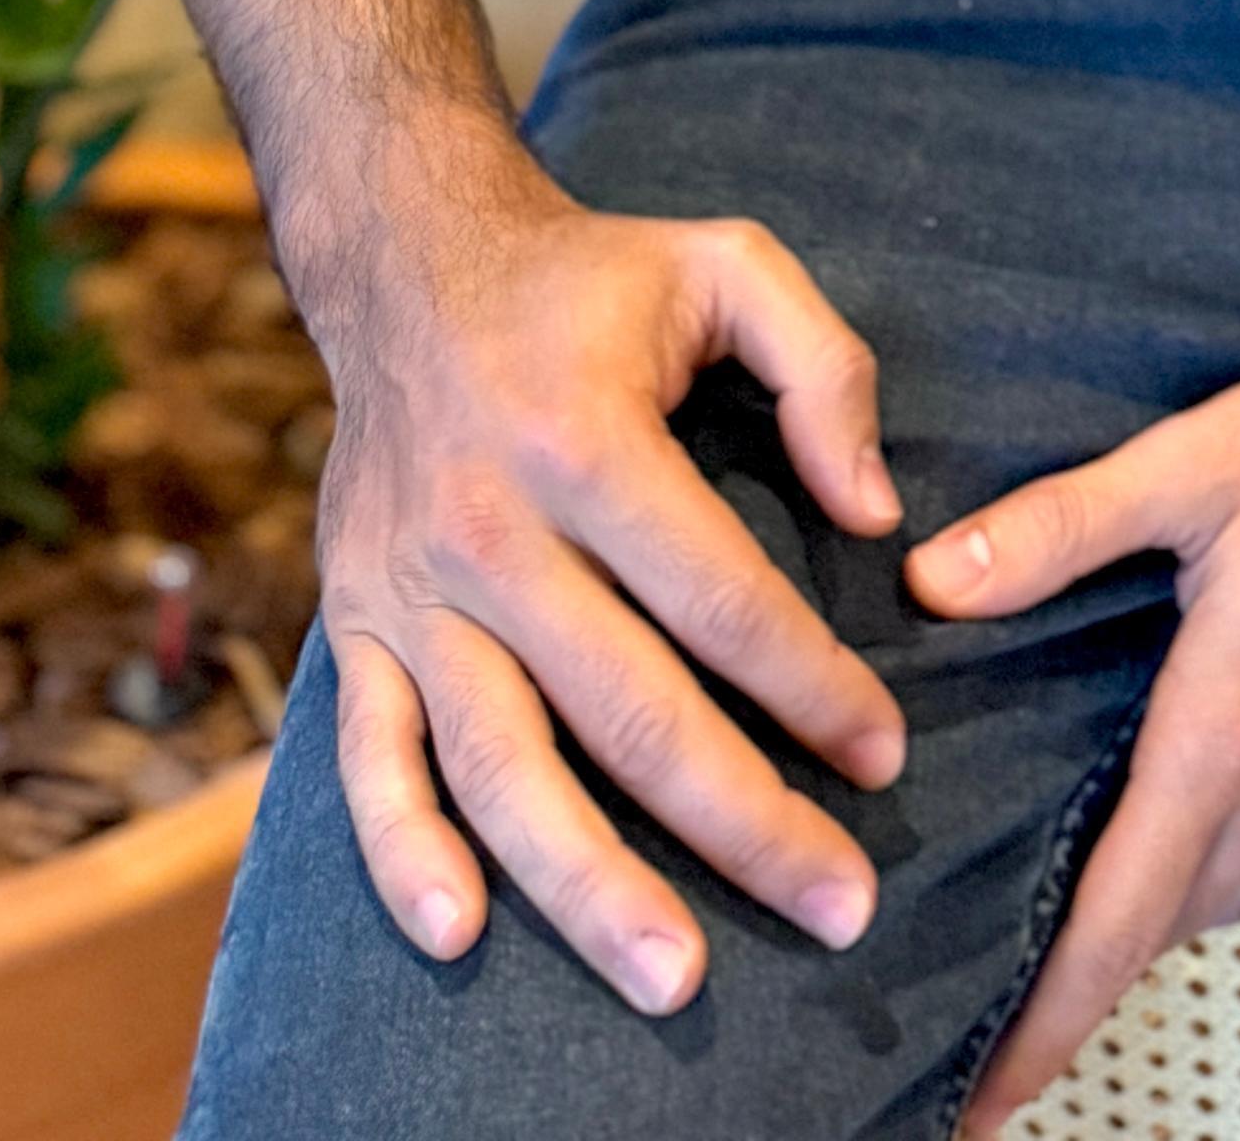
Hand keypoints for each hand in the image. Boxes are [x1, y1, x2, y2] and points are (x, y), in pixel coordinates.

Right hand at [294, 131, 909, 1012]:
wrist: (406, 262)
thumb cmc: (594, 277)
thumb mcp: (730, 265)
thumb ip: (826, 370)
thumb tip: (878, 518)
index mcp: (590, 439)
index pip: (722, 600)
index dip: (814, 686)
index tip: (884, 756)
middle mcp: (493, 528)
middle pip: (631, 710)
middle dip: (744, 823)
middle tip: (841, 907)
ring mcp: (413, 590)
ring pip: (503, 765)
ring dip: (590, 884)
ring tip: (678, 978)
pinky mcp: (354, 626)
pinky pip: (370, 762)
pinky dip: (404, 854)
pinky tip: (462, 934)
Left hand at [911, 311, 1239, 1129]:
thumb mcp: (1189, 462)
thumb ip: (1056, 530)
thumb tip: (934, 579)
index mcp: (1226, 733)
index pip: (1117, 926)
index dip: (1045, 1027)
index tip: (983, 1103)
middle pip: (1166, 922)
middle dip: (1091, 956)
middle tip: (1017, 957)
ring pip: (1236, 895)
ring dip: (1173, 892)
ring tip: (1113, 864)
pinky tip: (1226, 793)